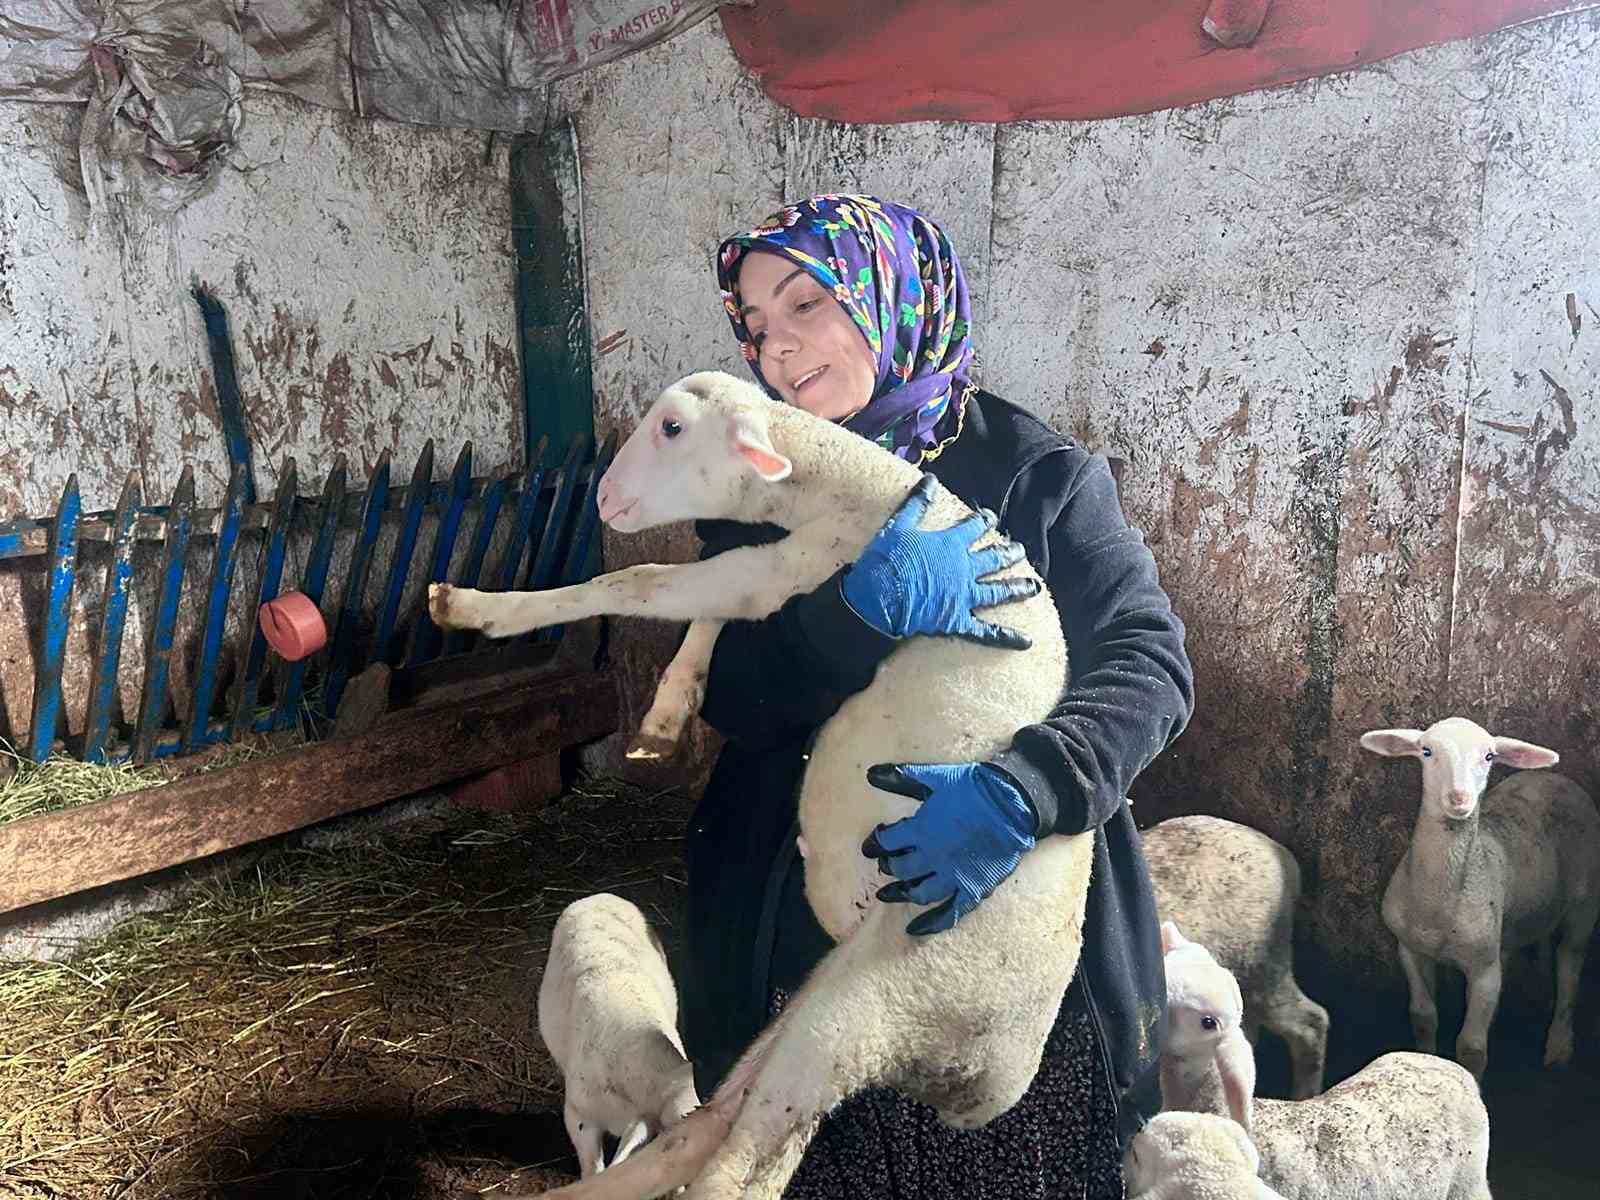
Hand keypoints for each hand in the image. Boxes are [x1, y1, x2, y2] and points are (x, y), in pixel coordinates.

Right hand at [840, 474, 1039, 647]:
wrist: (879, 598)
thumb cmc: (887, 560)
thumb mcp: (899, 525)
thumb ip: (917, 503)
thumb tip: (931, 479)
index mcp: (951, 545)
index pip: (974, 527)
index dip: (984, 520)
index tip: (991, 517)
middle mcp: (964, 569)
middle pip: (993, 558)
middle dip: (1009, 552)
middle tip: (1020, 550)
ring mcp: (964, 596)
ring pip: (997, 591)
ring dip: (1017, 587)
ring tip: (1035, 587)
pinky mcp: (958, 621)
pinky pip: (986, 631)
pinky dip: (1006, 636)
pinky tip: (1026, 642)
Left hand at [860, 761, 1036, 935]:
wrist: (1015, 802)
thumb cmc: (975, 787)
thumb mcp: (936, 777)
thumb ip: (902, 778)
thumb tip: (870, 774)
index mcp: (921, 830)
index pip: (887, 842)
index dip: (876, 843)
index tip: (871, 845)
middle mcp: (933, 858)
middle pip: (900, 868)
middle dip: (888, 866)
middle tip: (884, 865)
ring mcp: (953, 877)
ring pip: (919, 893)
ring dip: (901, 894)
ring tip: (888, 895)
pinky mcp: (973, 890)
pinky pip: (949, 914)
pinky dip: (930, 924)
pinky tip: (914, 930)